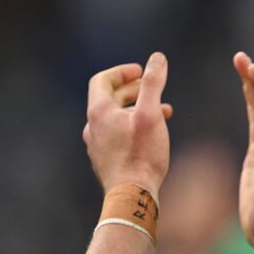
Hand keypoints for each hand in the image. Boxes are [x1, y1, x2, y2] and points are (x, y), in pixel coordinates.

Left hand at [83, 52, 172, 199]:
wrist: (132, 195)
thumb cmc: (142, 154)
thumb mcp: (151, 113)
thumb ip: (153, 84)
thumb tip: (157, 58)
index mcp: (99, 111)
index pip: (102, 80)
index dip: (122, 72)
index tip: (141, 72)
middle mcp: (92, 127)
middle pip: (110, 99)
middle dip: (134, 90)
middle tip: (153, 89)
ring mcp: (97, 145)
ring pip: (116, 119)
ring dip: (136, 110)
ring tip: (161, 112)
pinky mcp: (106, 161)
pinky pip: (117, 136)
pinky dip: (133, 128)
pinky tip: (151, 137)